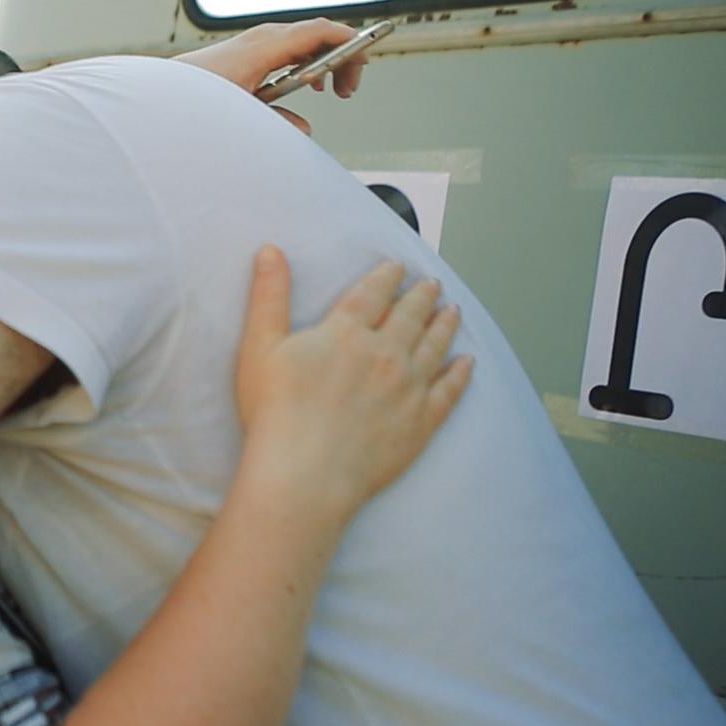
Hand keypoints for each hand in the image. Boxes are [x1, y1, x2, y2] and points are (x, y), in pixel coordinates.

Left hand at [176, 19, 369, 134]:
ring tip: (332, 91)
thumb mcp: (244, 117)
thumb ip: (280, 122)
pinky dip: (305, 63)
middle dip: (341, 59)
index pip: (320, 31)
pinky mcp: (246, 51)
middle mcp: (261, 38)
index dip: (350, 42)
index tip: (366, 60)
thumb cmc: (194, 103)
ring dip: (324, 63)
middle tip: (347, 91)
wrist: (160, 96)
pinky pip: (288, 48)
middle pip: (316, 35)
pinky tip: (308, 84)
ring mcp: (253, 42)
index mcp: (266, 47)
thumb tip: (304, 129)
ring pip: (303, 42)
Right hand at [232, 247, 471, 517]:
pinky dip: (461, 374)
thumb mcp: (259, 347)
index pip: (372, 293)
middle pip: (410, 315)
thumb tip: (270, 251)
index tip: (397, 268)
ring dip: (445, 325)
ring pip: (435, 345)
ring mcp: (408, 387)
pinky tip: (466, 363)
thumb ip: (269, 296)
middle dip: (422, 296)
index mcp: (346, 332)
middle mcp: (385, 353)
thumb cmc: (275, 414)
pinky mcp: (421, 421)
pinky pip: (449, 390)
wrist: (304, 473)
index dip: (386, 276)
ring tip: (452, 312)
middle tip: (432, 285)